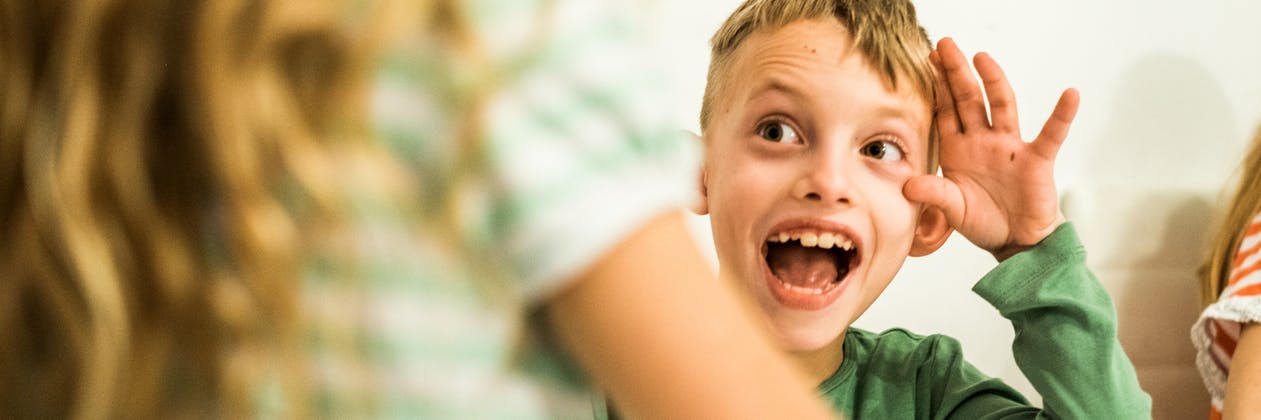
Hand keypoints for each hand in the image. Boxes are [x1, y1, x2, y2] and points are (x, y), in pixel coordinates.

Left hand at [903, 37, 1078, 261]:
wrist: (1016, 242)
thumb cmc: (984, 221)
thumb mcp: (953, 209)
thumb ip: (934, 194)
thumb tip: (907, 185)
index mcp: (958, 149)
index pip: (946, 111)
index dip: (937, 86)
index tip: (928, 60)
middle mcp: (983, 141)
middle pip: (969, 99)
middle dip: (956, 72)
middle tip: (944, 44)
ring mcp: (1010, 147)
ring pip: (1001, 106)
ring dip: (993, 81)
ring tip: (982, 57)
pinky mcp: (1036, 160)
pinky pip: (1051, 134)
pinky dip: (1061, 115)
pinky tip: (1070, 94)